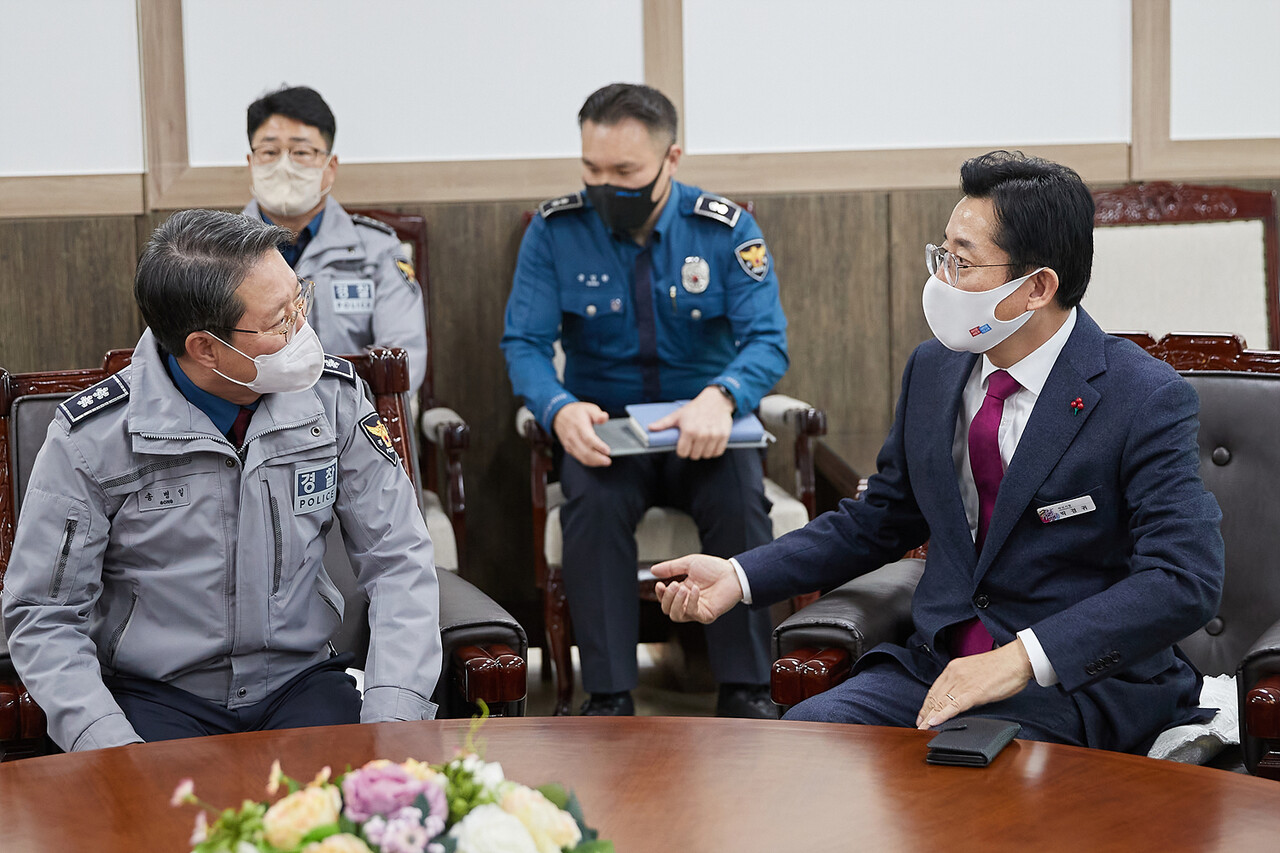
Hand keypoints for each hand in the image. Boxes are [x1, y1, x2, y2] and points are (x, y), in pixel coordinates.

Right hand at [553, 402, 610, 466]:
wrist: (559, 415)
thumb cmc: (577, 412)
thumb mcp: (588, 408)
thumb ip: (597, 414)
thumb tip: (605, 417)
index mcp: (579, 425)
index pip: (588, 438)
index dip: (598, 446)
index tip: (607, 451)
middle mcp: (573, 436)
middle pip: (585, 451)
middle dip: (598, 458)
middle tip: (608, 461)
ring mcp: (570, 443)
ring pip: (581, 457)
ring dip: (594, 462)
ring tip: (605, 462)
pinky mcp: (568, 448)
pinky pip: (578, 457)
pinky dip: (588, 461)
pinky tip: (596, 461)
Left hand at [647, 386, 733, 459]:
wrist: (716, 400)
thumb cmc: (695, 408)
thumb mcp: (677, 415)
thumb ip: (663, 423)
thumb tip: (650, 428)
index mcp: (689, 430)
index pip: (683, 453)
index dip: (682, 451)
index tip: (684, 446)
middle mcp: (702, 434)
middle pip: (695, 456)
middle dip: (692, 451)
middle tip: (693, 443)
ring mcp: (714, 435)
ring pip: (706, 455)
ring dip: (703, 452)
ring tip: (702, 443)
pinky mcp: (724, 436)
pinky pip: (718, 452)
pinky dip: (714, 450)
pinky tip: (710, 443)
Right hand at [652, 554, 743, 623]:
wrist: (732, 573)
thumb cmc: (714, 568)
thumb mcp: (688, 564)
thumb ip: (670, 568)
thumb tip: (653, 571)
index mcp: (682, 591)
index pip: (665, 599)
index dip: (660, 594)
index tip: (659, 584)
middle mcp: (688, 603)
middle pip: (667, 610)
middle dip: (667, 597)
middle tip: (673, 585)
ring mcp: (696, 610)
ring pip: (676, 616)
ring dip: (676, 602)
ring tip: (682, 588)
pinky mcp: (706, 615)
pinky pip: (692, 613)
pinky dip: (691, 601)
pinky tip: (695, 590)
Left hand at [916, 640, 1033, 728]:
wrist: (1017, 660)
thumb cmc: (1001, 666)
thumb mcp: (975, 671)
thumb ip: (964, 682)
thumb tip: (959, 697)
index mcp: (954, 667)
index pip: (935, 688)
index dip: (927, 703)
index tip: (922, 714)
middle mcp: (954, 674)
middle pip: (934, 696)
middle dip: (925, 712)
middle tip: (919, 725)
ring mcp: (963, 683)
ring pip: (941, 702)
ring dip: (930, 717)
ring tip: (923, 728)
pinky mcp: (974, 693)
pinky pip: (954, 706)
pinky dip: (942, 715)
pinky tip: (934, 722)